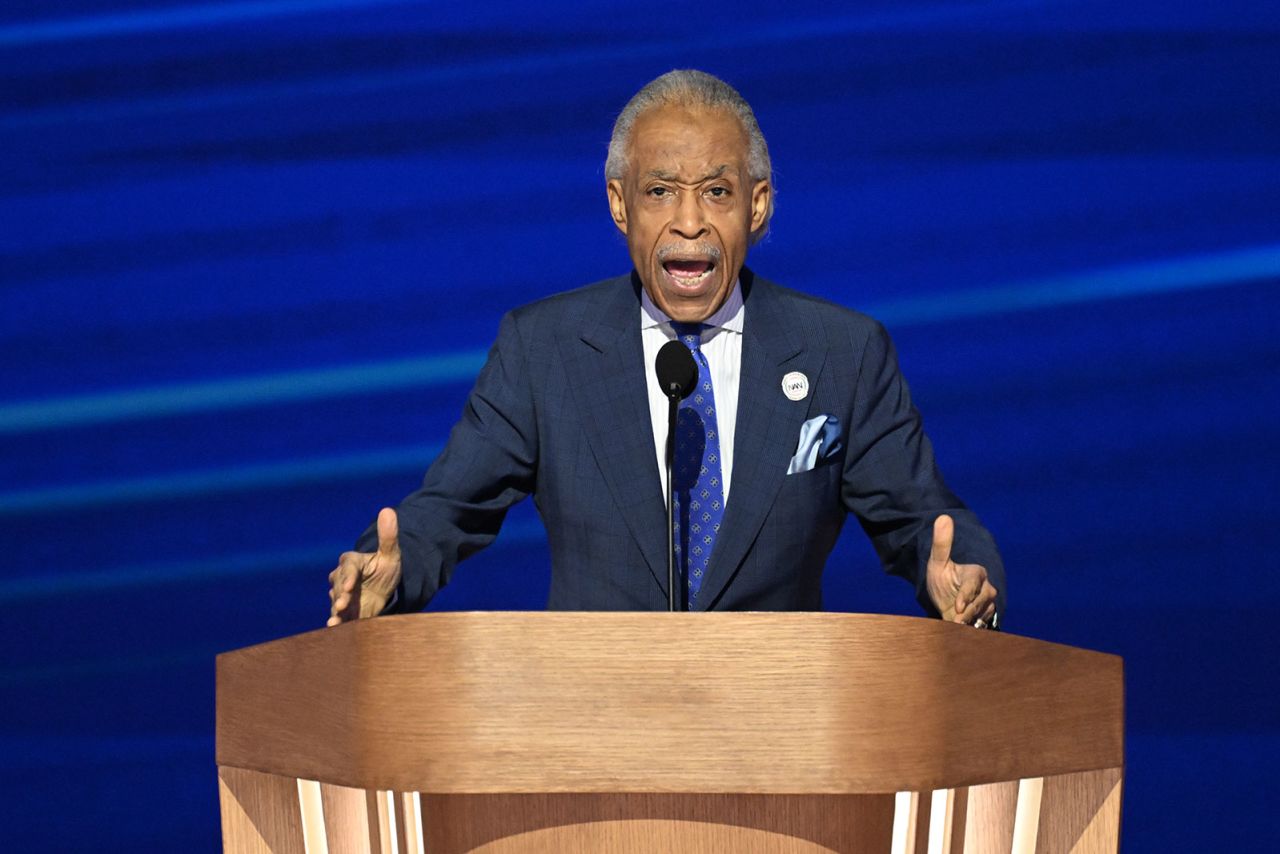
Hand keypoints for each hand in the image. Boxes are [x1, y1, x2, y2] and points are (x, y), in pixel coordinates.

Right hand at [327, 507, 401, 625]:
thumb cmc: (386, 567)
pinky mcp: (345, 609)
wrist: (385, 588)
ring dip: (336, 610)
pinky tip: (333, 626)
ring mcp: (342, 594)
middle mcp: (342, 577)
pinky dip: (335, 620)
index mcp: (352, 561)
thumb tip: (387, 510)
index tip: (349, 585)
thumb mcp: (390, 553)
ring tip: (336, 620)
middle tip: (343, 603)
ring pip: (336, 600)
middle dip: (341, 594)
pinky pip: (338, 614)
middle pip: (339, 585)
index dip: (348, 576)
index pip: (348, 567)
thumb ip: (388, 535)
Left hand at [925, 514, 997, 625]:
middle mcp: (986, 588)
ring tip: (956, 629)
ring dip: (971, 623)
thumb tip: (943, 517)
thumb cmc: (941, 578)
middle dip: (968, 612)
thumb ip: (942, 543)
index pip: (974, 584)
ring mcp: (987, 604)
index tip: (956, 606)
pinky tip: (963, 635)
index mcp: (976, 573)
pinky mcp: (986, 618)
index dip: (966, 595)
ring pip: (983, 615)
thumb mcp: (938, 562)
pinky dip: (974, 631)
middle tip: (955, 621)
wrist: (944, 598)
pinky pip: (983, 626)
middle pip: (981, 602)